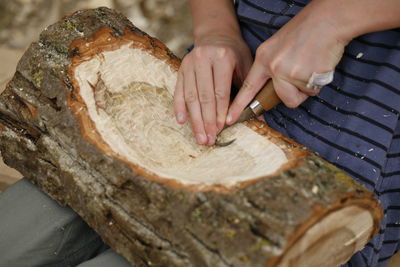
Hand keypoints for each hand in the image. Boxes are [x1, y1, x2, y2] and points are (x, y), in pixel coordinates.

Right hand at [174, 34, 251, 144]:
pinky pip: (178, 91)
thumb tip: (259, 119)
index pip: (220, 91)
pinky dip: (179, 107)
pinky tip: (182, 122)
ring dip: (195, 120)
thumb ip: (249, 91)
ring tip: (199, 137)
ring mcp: (189, 64)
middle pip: (204, 97)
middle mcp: (203, 59)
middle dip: (206, 121)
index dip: (219, 112)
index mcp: (222, 58)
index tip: (220, 129)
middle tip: (209, 140)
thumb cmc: (234, 53)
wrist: (216, 34)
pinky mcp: (181, 69)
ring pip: (190, 97)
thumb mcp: (246, 66)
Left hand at [226, 2, 347, 123]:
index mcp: (264, 57)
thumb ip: (273, 65)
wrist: (328, 20)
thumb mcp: (279, 45)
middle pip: (279, 98)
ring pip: (297, 96)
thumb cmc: (307, 30)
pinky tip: (319, 65)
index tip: (230, 118)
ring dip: (306, 88)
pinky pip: (312, 91)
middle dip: (292, 94)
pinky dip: (317, 82)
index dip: (239, 104)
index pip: (248, 86)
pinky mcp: (305, 77)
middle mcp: (273, 67)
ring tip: (311, 68)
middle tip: (301, 77)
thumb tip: (275, 86)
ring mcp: (289, 73)